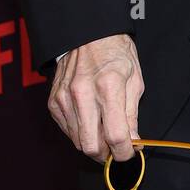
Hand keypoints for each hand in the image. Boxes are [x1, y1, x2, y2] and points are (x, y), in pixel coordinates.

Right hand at [48, 35, 143, 162]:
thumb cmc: (116, 54)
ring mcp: (65, 98)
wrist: (89, 34)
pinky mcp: (54, 102)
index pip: (115, 135)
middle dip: (106, 155)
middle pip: (91, 145)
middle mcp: (83, 94)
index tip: (130, 154)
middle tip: (116, 151)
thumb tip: (134, 141)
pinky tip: (90, 123)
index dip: (125, 152)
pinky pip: (67, 130)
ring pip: (78, 141)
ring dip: (93, 145)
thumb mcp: (134, 79)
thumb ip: (132, 114)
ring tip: (104, 136)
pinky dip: (80, 133)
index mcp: (108, 87)